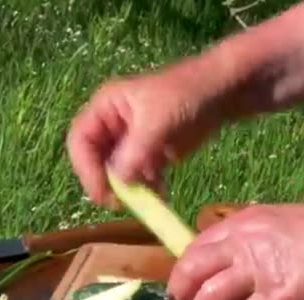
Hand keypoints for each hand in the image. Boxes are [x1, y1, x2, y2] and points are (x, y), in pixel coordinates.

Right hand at [67, 61, 226, 207]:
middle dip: (105, 182)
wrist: (223, 92)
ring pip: (114, 173)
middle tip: (120, 203)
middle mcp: (111, 126)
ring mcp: (129, 142)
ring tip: (146, 199)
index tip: (102, 191)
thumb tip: (118, 182)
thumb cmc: (186, 94)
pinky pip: (137, 178)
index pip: (80, 141)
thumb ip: (135, 151)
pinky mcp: (148, 156)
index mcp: (105, 108)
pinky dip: (145, 190)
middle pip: (93, 160)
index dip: (85, 168)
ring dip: (126, 190)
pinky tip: (161, 194)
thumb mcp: (158, 121)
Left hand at [166, 203, 303, 299]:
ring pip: (209, 299)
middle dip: (181, 294)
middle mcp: (241, 246)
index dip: (181, 273)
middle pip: (190, 273)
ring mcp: (258, 273)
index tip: (180, 287)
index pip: (192, 250)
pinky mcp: (276, 299)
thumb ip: (237, 237)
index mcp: (237, 226)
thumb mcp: (264, 220)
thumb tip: (211, 260)